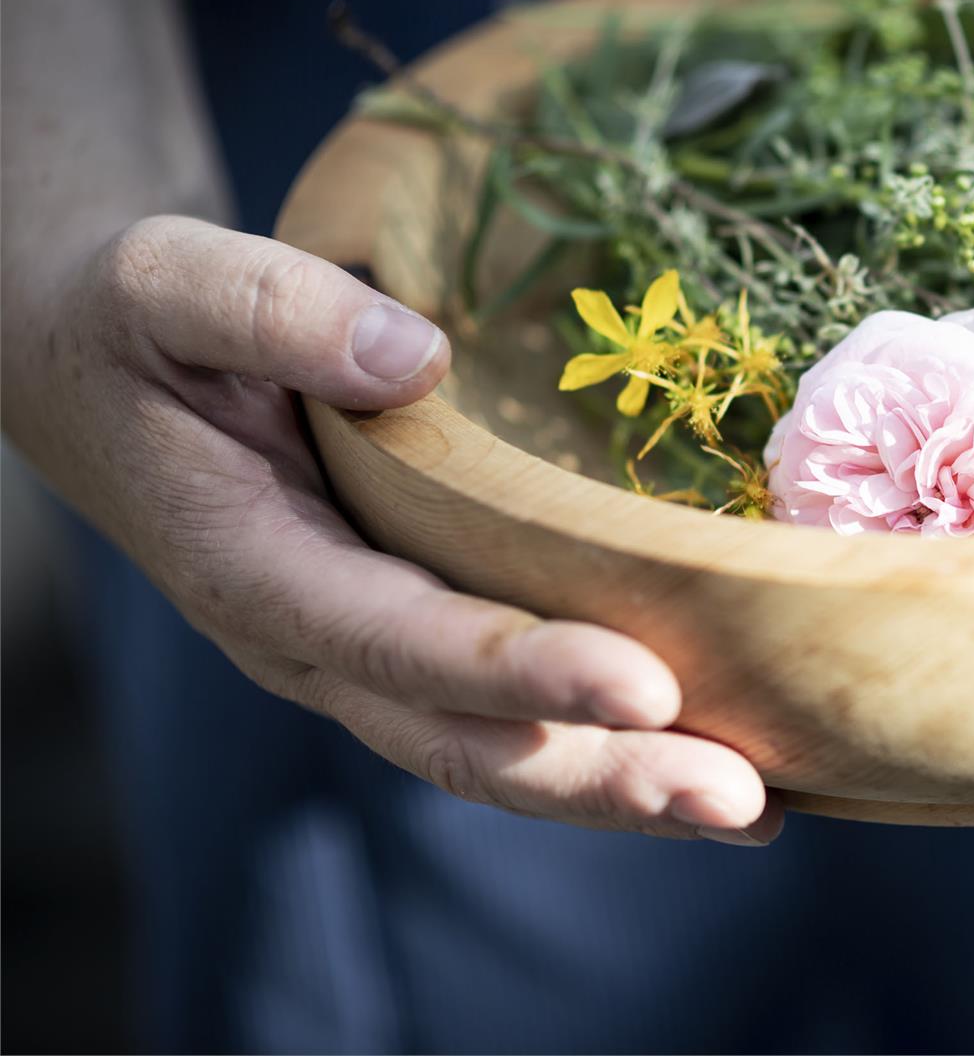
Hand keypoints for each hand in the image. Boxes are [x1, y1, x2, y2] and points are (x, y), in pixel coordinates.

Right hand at [20, 215, 779, 844]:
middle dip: (601, 777)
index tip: (642, 685)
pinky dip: (608, 749)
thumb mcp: (163, 283)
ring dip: (623, 788)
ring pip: (496, 754)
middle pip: (462, 742)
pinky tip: (719, 764)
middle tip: (736, 800)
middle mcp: (314, 641)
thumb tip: (411, 357)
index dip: (517, 670)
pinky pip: (511, 717)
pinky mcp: (412, 639)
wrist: (98, 370)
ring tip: (755, 810)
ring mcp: (365, 655)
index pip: (395, 638)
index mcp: (253, 566)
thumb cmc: (134, 323)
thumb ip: (269, 311)